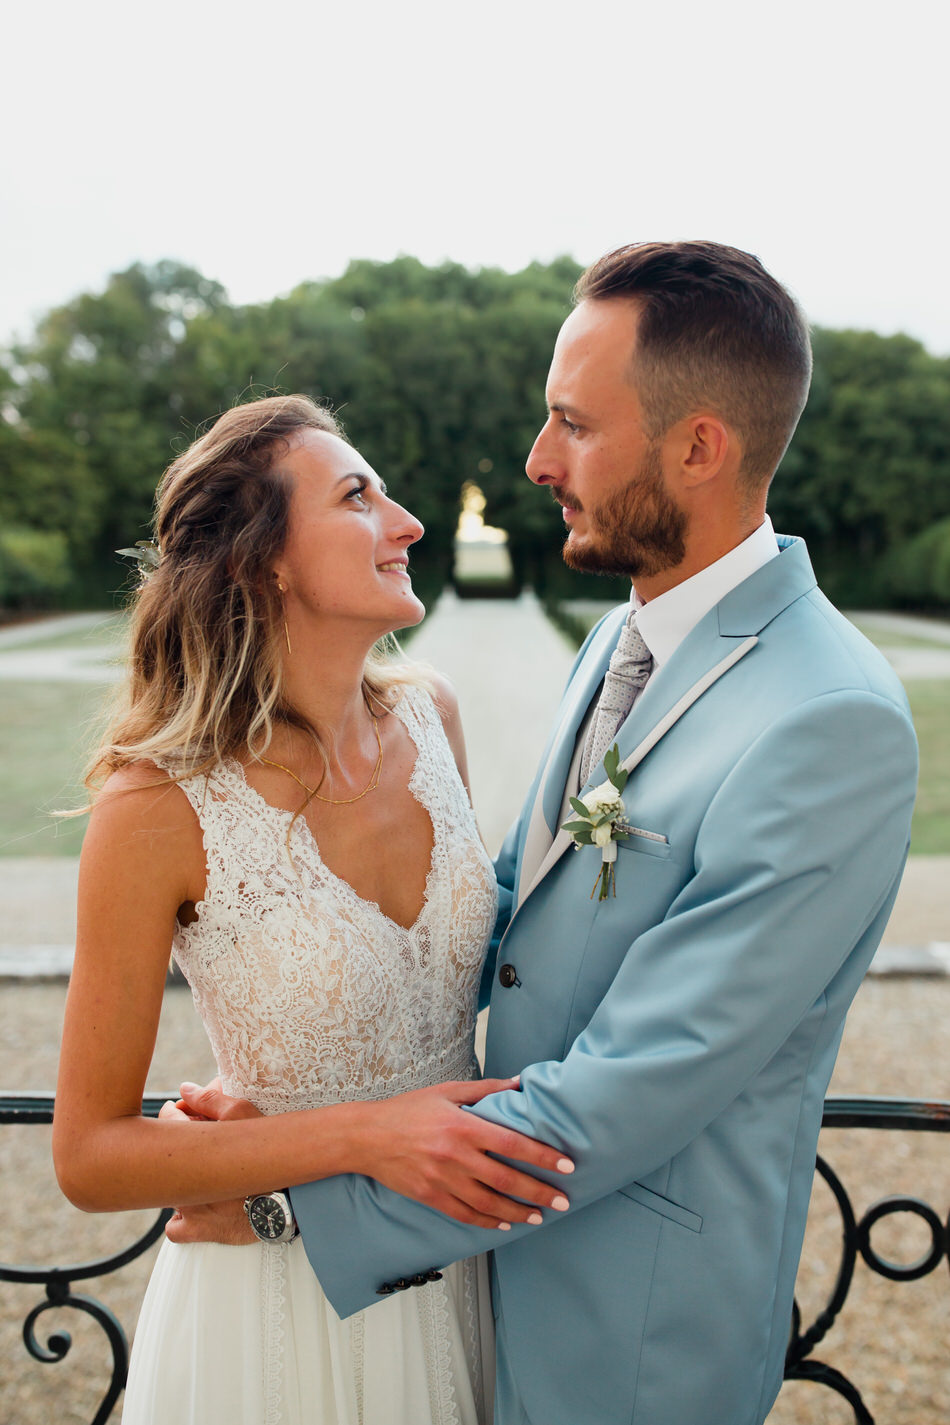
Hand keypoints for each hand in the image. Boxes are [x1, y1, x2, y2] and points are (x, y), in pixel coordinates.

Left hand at [161, 1081, 260, 1244]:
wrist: (286, 1204)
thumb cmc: (268, 1156)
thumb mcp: (244, 1116)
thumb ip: (210, 1099)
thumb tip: (183, 1088)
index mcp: (191, 1146)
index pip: (165, 1120)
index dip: (174, 1113)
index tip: (184, 1114)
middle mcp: (183, 1177)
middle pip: (165, 1156)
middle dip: (178, 1148)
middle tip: (200, 1147)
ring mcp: (186, 1206)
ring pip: (169, 1191)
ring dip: (182, 1184)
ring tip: (207, 1178)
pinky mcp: (195, 1230)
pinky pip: (174, 1226)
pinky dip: (183, 1219)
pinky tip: (199, 1209)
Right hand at [354, 1078, 574, 1230]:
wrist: (367, 1136)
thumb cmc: (408, 1110)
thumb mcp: (446, 1091)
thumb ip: (485, 1090)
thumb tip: (519, 1084)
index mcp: (462, 1125)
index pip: (512, 1143)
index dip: (542, 1156)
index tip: (566, 1165)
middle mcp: (455, 1155)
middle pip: (506, 1179)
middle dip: (539, 1192)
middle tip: (563, 1200)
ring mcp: (441, 1179)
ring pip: (488, 1203)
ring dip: (518, 1212)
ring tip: (539, 1215)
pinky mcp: (429, 1196)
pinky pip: (464, 1214)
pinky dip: (487, 1222)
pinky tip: (503, 1223)